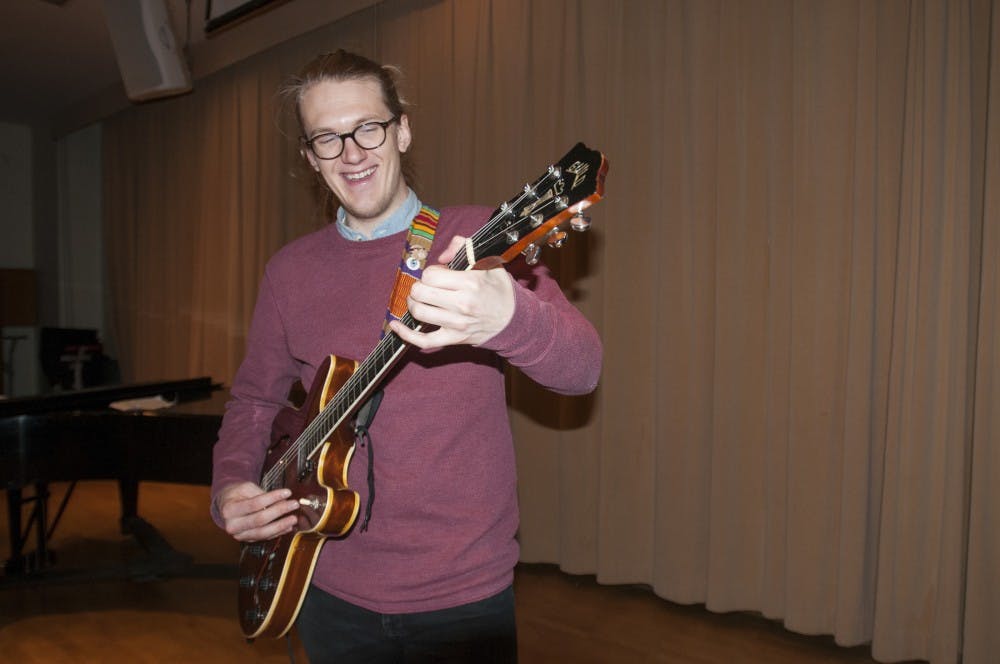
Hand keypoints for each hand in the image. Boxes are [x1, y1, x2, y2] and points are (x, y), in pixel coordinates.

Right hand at [214, 481, 299, 541]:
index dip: (272, 498)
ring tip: (293, 518)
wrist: (227, 505)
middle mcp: (232, 525)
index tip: (287, 492)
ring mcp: (239, 535)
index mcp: (229, 509)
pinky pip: (264, 537)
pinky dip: (278, 532)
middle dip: (279, 511)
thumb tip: (283, 500)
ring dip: (281, 525)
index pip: (254, 504)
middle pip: (260, 519)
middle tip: (293, 504)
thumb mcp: (246, 488)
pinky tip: (288, 527)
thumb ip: (262, 495)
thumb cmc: (237, 494)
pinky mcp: (247, 539)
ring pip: (263, 532)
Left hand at [389, 236, 514, 349]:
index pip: (430, 275)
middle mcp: (462, 304)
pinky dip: (406, 334)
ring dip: (413, 304)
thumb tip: (442, 256)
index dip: (430, 273)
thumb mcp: (489, 262)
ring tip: (420, 300)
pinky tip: (396, 326)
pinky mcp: (453, 339)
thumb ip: (464, 247)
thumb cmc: (499, 290)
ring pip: (419, 312)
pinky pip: (424, 341)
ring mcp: (456, 324)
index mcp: (469, 283)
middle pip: (420, 292)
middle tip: (427, 287)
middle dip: (419, 287)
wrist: (514, 320)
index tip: (438, 275)